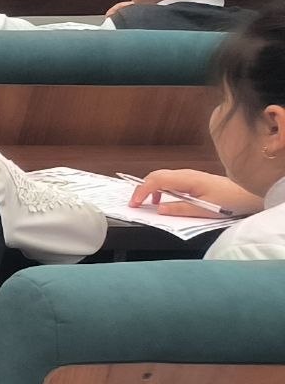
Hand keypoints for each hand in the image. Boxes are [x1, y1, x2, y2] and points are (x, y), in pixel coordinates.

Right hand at [130, 169, 251, 217]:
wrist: (248, 194)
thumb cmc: (230, 201)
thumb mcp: (205, 209)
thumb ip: (181, 209)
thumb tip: (159, 209)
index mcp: (188, 179)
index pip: (156, 180)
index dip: (142, 191)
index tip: (134, 203)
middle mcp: (186, 173)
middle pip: (156, 176)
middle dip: (141, 189)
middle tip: (135, 204)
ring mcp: (189, 175)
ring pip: (162, 177)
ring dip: (150, 188)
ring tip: (147, 204)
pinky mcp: (192, 179)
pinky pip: (170, 180)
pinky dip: (160, 188)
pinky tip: (163, 199)